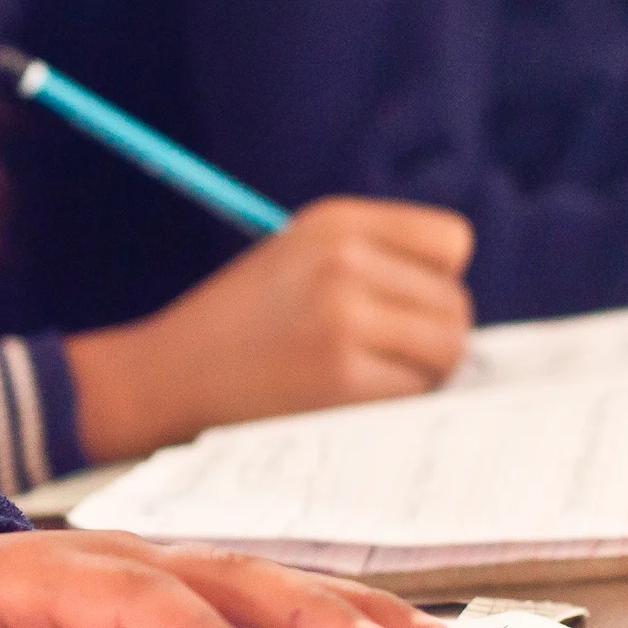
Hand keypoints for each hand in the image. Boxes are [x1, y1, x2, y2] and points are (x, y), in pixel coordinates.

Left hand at [0, 529, 455, 627]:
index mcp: (50, 572)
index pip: (130, 597)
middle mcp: (118, 560)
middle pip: (225, 576)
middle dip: (306, 613)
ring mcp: (156, 569)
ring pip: (263, 580)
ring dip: (347, 609)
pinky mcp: (181, 592)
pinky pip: (264, 599)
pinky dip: (336, 614)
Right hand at [61, 196, 473, 460]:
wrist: (165, 375)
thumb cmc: (241, 325)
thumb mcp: (297, 257)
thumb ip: (375, 260)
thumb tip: (462, 305)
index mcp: (334, 221)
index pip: (451, 241)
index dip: (435, 279)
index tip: (398, 305)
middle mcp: (342, 259)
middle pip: (455, 303)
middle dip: (430, 336)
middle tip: (378, 358)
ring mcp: (343, 317)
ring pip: (447, 349)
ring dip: (422, 375)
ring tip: (366, 379)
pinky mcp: (342, 377)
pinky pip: (417, 393)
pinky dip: (396, 406)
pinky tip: (347, 401)